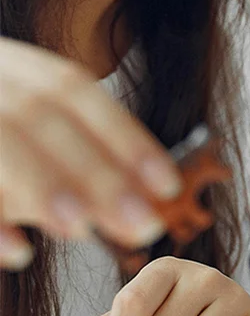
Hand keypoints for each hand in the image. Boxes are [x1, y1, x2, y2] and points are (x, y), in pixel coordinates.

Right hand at [0, 37, 182, 267]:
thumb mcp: (20, 124)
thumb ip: (72, 154)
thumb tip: (136, 200)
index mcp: (7, 63)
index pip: (73, 90)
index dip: (124, 137)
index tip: (167, 185)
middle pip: (38, 114)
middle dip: (97, 171)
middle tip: (143, 224)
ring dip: (42, 184)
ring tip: (82, 227)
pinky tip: (19, 252)